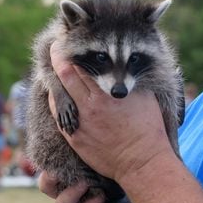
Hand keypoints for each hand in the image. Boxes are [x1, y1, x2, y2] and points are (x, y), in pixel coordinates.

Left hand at [49, 40, 171, 180]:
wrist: (142, 161)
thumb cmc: (148, 126)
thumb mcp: (145, 94)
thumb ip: (131, 75)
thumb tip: (126, 58)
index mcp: (106, 93)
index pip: (79, 65)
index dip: (70, 51)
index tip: (66, 41)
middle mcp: (89, 106)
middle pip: (64, 75)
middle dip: (57, 58)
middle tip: (55, 47)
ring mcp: (79, 123)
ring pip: (57, 95)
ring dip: (56, 81)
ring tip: (56, 70)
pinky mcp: (75, 139)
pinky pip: (59, 116)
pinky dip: (58, 102)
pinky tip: (61, 96)